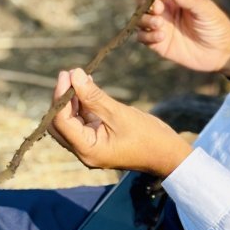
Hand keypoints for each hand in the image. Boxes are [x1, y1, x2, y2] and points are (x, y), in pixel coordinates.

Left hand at [49, 69, 192, 177]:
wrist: (168, 155)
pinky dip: (83, 105)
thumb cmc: (148, 137)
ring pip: (70, 121)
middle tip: (68, 74)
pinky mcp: (99, 140)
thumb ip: (94, 96)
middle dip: (62, 99)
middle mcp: (85, 151)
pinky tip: (87, 86)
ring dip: (72, 100)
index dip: (60, 97)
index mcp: (88, 150)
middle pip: (60, 124)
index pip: (62, 122)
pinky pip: (84, 121)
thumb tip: (73, 75)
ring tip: (78, 76)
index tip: (67, 74)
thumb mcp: (120, 114)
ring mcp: (91, 146)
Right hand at [136, 0, 229, 75]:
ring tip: (159, 24)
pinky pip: (143, 37)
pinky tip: (161, 37)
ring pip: (140, 18)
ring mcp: (160, 25)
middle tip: (158, 9)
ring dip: (145, 19)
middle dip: (145, 3)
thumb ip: (191, 0)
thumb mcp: (206, 10)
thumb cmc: (216, 26)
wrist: (221, 52)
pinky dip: (147, 35)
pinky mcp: (158, 42)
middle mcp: (165, 8)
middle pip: (143, 0)